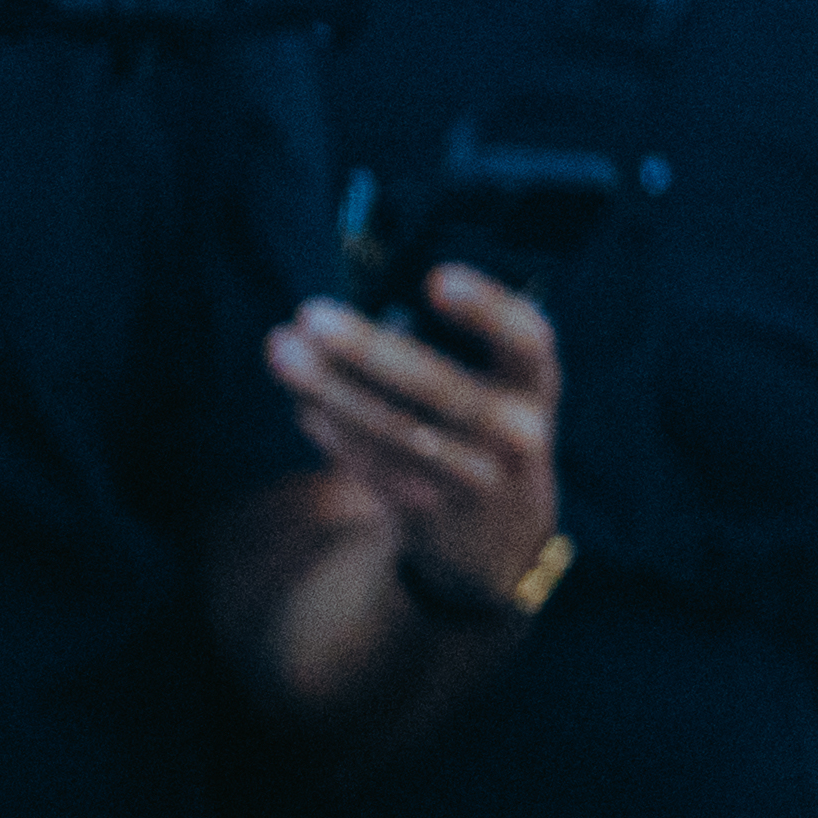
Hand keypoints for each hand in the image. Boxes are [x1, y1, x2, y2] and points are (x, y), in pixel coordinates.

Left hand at [277, 260, 572, 614]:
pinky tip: (301, 400)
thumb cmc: (484, 430)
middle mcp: (518, 432)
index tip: (435, 278)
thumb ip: (443, 350)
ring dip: (331, 389)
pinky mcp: (431, 512)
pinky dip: (332, 429)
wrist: (501, 538)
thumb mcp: (497, 390)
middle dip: (371, 350)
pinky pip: (372, 465)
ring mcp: (476, 478)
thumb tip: (345, 312)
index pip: (527, 338)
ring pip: (395, 431)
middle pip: (442, 388)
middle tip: (313, 315)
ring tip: (282, 348)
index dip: (487, 309)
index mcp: (536, 384)